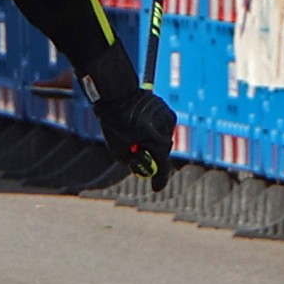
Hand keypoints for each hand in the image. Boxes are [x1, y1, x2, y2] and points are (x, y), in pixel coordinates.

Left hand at [80, 50, 176, 189]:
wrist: (117, 94)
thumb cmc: (114, 123)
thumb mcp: (118, 151)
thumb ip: (132, 162)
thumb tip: (142, 166)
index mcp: (157, 142)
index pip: (163, 167)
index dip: (159, 180)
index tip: (156, 189)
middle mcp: (166, 131)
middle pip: (163, 152)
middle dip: (153, 158)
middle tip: (141, 159)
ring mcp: (168, 119)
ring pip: (163, 138)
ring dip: (153, 141)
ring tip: (135, 134)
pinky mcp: (167, 110)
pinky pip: (163, 126)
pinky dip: (154, 130)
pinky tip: (140, 124)